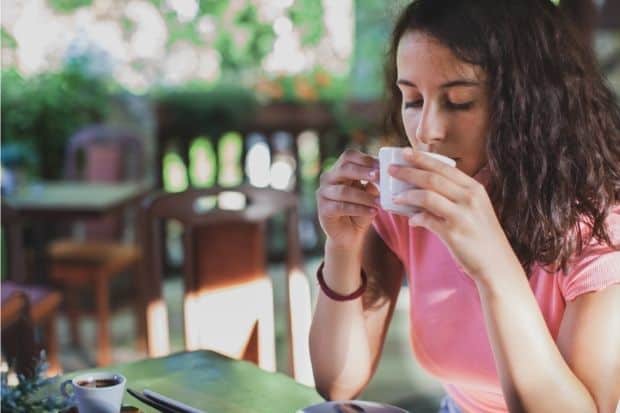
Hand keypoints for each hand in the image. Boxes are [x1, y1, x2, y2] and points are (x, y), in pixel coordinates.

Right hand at [317, 149, 379, 249]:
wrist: (350, 235)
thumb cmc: (361, 210)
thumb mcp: (370, 195)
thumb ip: (373, 184)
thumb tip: (382, 175)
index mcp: (339, 170)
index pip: (348, 156)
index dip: (365, 159)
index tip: (382, 165)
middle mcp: (328, 178)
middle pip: (344, 168)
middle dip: (363, 171)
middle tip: (379, 176)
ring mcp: (323, 193)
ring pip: (344, 191)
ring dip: (364, 196)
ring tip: (379, 202)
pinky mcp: (323, 209)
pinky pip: (341, 207)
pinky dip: (359, 209)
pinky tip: (372, 212)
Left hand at [390, 148, 518, 280]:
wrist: (497, 264)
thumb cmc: (483, 236)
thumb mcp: (475, 209)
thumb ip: (455, 197)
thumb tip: (426, 192)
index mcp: (475, 188)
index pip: (444, 167)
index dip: (422, 159)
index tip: (405, 152)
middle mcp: (470, 198)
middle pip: (432, 178)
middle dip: (408, 172)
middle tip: (391, 170)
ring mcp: (462, 215)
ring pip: (427, 196)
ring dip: (407, 195)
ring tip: (396, 197)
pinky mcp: (453, 233)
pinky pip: (427, 220)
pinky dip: (416, 218)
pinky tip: (412, 220)